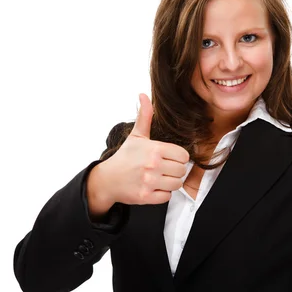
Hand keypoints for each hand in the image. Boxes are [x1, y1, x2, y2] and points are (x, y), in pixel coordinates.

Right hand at [89, 93, 189, 212]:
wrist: (107, 179)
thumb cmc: (125, 157)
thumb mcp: (136, 136)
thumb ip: (145, 116)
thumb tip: (144, 95)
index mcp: (154, 149)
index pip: (184, 155)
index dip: (179, 158)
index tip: (170, 158)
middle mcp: (152, 165)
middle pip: (182, 170)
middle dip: (175, 171)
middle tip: (164, 169)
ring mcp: (149, 181)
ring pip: (177, 184)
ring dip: (170, 183)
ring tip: (160, 178)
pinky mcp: (145, 196)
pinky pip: (167, 197)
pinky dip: (162, 194)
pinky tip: (153, 187)